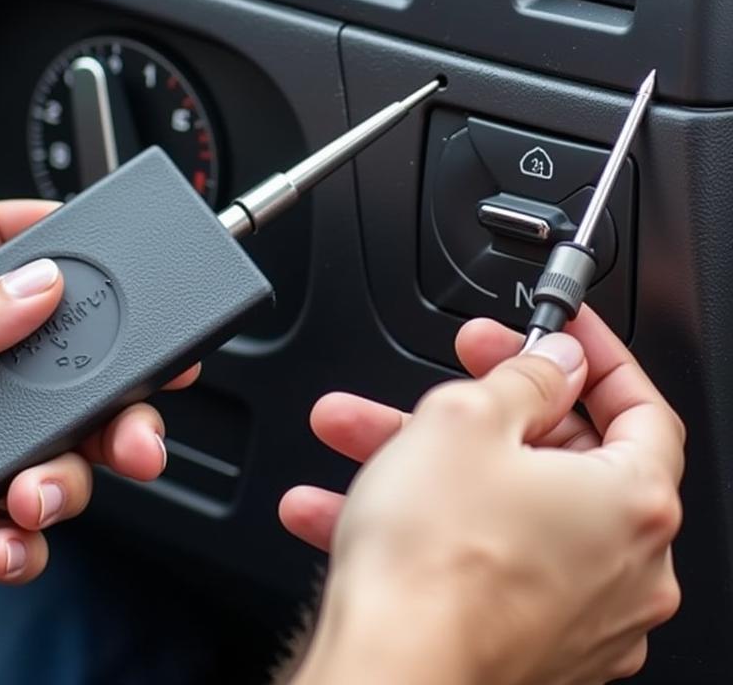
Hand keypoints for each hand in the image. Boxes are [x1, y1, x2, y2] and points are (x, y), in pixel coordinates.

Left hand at [0, 201, 197, 611]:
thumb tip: (40, 288)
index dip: (34, 237)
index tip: (92, 238)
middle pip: (48, 372)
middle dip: (103, 392)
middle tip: (141, 411)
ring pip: (42, 459)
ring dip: (65, 479)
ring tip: (42, 492)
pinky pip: (1, 537)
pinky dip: (18, 546)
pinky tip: (5, 540)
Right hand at [281, 309, 684, 684]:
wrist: (389, 674)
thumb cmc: (434, 560)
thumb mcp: (466, 419)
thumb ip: (522, 376)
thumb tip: (555, 362)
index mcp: (631, 502)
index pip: (640, 408)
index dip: (595, 357)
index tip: (559, 331)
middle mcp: (623, 566)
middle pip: (558, 454)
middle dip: (482, 405)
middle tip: (450, 372)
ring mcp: (577, 613)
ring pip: (501, 505)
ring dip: (425, 463)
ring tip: (355, 435)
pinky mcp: (528, 643)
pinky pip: (478, 558)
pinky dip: (422, 524)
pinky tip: (342, 505)